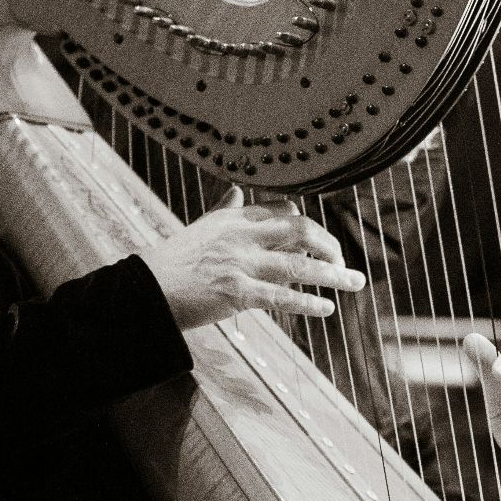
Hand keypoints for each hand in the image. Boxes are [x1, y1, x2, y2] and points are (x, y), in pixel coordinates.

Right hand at [140, 186, 365, 329]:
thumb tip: (239, 191)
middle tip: (345, 260)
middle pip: (301, 230)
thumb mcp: (201, 227)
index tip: (319, 240)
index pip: (284, 210)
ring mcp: (240, 263)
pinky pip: (282, 297)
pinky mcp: (236, 292)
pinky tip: (328, 309)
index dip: (308, 224)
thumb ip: (225, 210)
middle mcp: (242, 235)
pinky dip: (309, 303)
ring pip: (299, 265)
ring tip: (355, 282)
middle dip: (330, 244)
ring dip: (333, 274)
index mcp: (235, 218)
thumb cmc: (174, 262)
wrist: (145, 290)